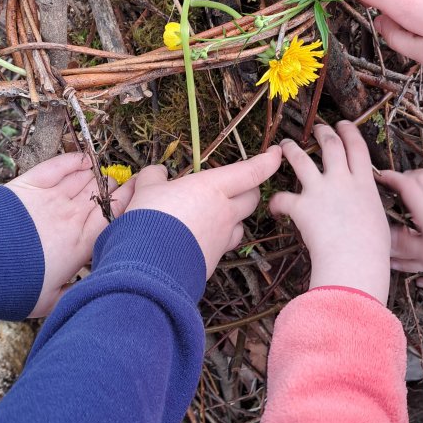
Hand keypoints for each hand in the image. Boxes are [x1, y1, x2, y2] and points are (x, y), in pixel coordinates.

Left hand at [6, 153, 135, 316]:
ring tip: (102, 177)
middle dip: (117, 188)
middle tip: (121, 188)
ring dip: (96, 176)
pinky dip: (74, 160)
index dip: (132, 200)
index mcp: (82, 243)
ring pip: (84, 179)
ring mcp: (52, 197)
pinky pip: (59, 167)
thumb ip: (77, 292)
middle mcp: (72, 215)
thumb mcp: (51, 302)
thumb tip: (93, 291)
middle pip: (103, 193)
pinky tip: (84, 159)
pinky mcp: (31, 186)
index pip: (117, 213)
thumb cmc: (12, 288)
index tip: (142, 193)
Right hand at [125, 148, 281, 276]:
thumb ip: (155, 177)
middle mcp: (225, 212)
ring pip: (241, 224)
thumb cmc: (150, 219)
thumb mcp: (146, 189)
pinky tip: (199, 237)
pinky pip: (224, 245)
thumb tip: (158, 172)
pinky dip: (218, 238)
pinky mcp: (215, 260)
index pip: (251, 172)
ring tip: (215, 213)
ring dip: (234, 216)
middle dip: (249, 189)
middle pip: (252, 198)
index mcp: (213, 188)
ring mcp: (223, 239)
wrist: (148, 268)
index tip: (275, 154)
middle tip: (236, 185)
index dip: (268, 162)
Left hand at [269, 122, 390, 302]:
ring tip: (285, 145)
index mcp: (364, 184)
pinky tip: (274, 206)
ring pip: (301, 160)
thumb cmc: (373, 251)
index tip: (343, 124)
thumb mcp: (378, 220)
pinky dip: (276, 202)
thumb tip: (364, 209)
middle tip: (318, 127)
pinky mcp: (302, 205)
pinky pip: (283, 198)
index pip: (357, 148)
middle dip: (323, 132)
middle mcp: (342, 180)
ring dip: (291, 150)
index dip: (349, 132)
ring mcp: (320, 190)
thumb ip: (367, 207)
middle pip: (331, 145)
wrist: (355, 262)